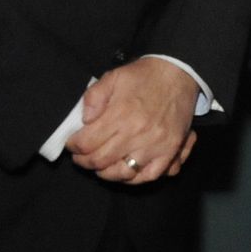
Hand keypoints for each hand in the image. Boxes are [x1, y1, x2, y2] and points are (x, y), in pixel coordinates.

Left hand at [67, 58, 198, 184]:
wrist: (178, 73)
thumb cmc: (144, 76)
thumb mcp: (113, 77)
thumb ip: (93, 97)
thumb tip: (84, 120)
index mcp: (120, 114)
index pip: (87, 143)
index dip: (74, 146)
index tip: (72, 144)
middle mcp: (137, 133)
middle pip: (101, 161)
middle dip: (84, 161)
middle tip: (81, 156)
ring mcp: (155, 144)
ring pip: (122, 173)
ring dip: (105, 172)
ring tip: (100, 165)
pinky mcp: (169, 150)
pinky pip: (149, 175)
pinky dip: (134, 179)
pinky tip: (125, 172)